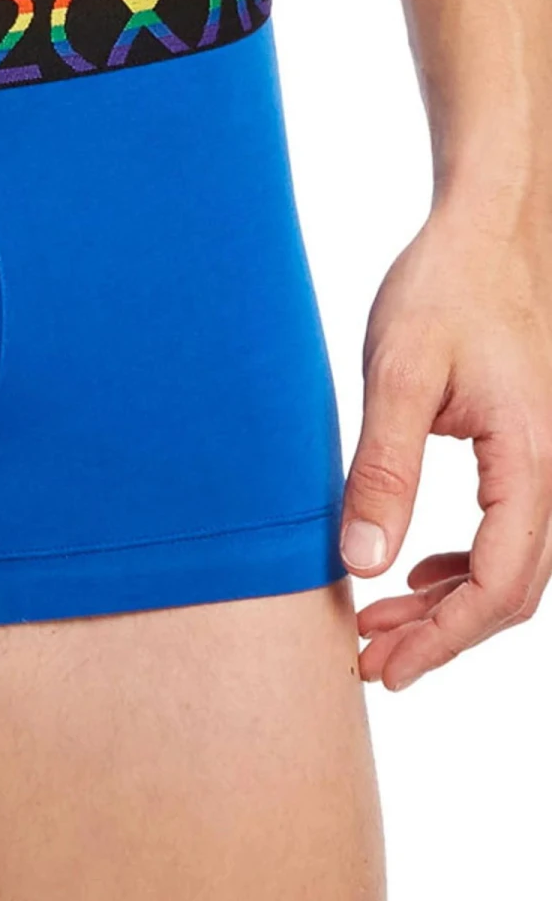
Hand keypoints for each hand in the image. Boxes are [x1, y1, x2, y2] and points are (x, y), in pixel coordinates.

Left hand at [343, 200, 551, 688]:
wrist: (489, 231)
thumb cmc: (444, 290)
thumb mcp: (397, 377)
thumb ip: (383, 472)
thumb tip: (366, 563)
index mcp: (533, 460)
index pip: (498, 584)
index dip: (442, 638)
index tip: (387, 669)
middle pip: (510, 589)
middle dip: (441, 634)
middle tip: (370, 661)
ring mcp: (548, 459)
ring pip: (510, 563)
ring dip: (446, 603)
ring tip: (379, 625)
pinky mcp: (527, 446)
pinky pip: (507, 529)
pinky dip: (461, 564)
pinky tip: (416, 571)